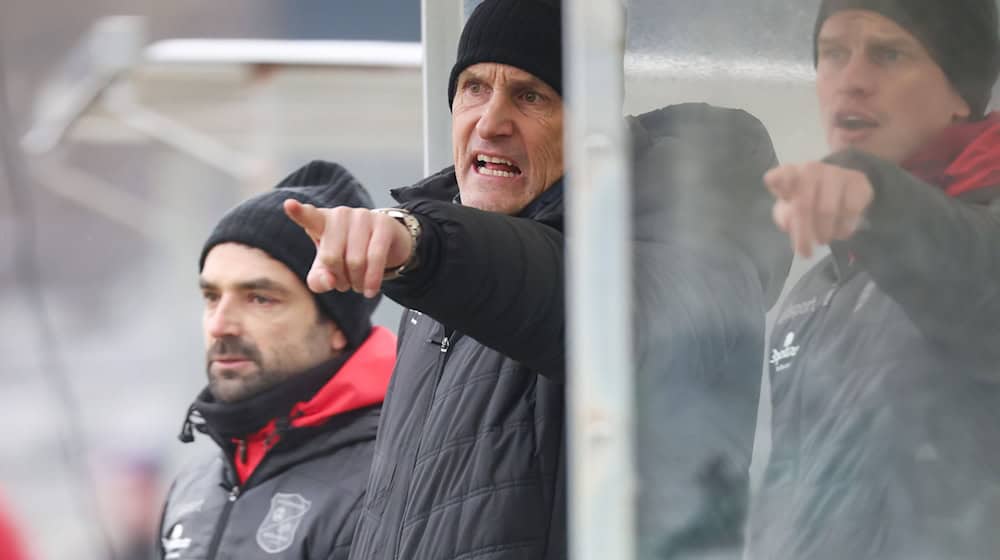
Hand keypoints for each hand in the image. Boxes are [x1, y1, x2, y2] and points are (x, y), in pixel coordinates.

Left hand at [283, 200, 412, 297]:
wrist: (385, 243)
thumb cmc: (349, 254)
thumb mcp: (328, 269)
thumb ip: (319, 279)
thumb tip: (329, 281)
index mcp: (321, 221)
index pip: (308, 217)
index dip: (298, 212)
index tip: (289, 205)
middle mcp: (340, 214)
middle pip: (331, 257)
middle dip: (338, 279)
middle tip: (343, 284)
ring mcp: (363, 216)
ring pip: (355, 261)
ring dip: (356, 282)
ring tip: (357, 286)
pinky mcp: (383, 224)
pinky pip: (375, 257)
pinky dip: (372, 280)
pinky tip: (370, 291)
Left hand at [764, 162, 873, 257]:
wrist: (843, 183)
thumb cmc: (809, 197)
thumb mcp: (791, 206)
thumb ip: (784, 215)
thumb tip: (787, 225)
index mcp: (789, 174)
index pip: (778, 176)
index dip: (779, 184)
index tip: (785, 198)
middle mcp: (811, 169)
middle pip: (804, 205)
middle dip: (803, 235)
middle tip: (805, 253)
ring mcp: (835, 173)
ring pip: (827, 211)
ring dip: (824, 232)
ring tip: (823, 240)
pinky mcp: (857, 182)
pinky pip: (850, 211)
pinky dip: (843, 228)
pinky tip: (839, 232)